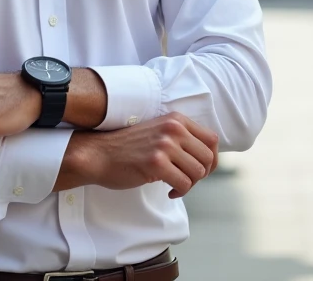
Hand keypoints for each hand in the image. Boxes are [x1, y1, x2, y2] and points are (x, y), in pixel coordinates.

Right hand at [62, 112, 218, 199]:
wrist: (100, 154)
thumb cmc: (130, 148)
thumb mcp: (159, 132)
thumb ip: (182, 138)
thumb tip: (209, 159)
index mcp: (177, 119)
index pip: (212, 140)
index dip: (212, 159)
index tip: (202, 171)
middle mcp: (173, 129)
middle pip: (207, 157)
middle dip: (201, 175)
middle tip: (186, 180)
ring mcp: (165, 145)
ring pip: (197, 172)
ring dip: (189, 185)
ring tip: (176, 186)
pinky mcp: (156, 163)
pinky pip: (183, 184)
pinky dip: (180, 192)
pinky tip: (169, 192)